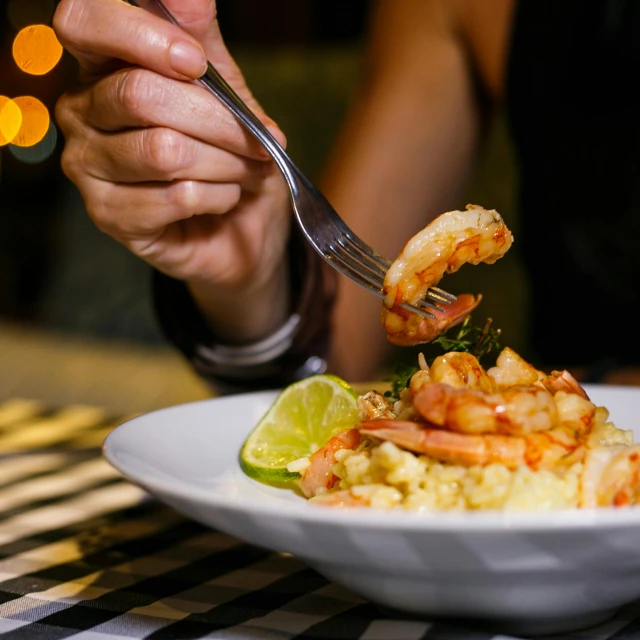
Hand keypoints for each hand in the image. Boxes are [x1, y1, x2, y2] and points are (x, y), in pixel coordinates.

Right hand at [53, 0, 291, 340]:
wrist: (243, 222)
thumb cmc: (227, 151)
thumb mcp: (223, 87)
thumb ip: (200, 36)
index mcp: (102, 67)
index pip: (84, 21)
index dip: (143, 35)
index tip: (196, 63)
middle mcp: (80, 111)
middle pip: (140, 94)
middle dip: (220, 121)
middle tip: (260, 142)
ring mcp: (87, 166)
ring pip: (164, 150)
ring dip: (226, 163)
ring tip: (246, 171)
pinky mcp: (109, 216)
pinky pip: (176, 197)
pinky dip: (219, 197)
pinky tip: (225, 198)